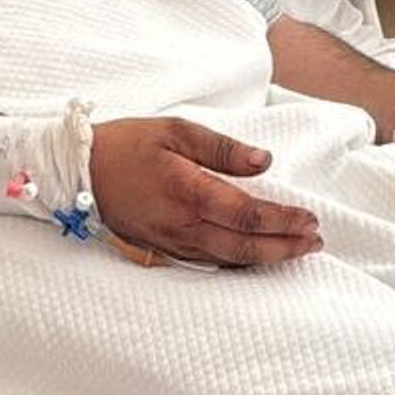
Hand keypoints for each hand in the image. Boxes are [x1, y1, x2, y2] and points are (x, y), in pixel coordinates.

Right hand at [88, 117, 321, 266]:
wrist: (78, 171)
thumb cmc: (128, 144)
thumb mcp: (177, 131)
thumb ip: (223, 149)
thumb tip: (264, 162)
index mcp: (189, 192)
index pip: (248, 214)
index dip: (283, 220)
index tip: (310, 219)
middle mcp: (183, 225)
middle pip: (245, 246)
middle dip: (285, 247)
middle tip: (315, 242)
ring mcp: (172, 242)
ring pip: (229, 260)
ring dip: (267, 258)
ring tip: (297, 251)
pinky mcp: (164, 249)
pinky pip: (209, 263)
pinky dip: (238, 263)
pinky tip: (256, 257)